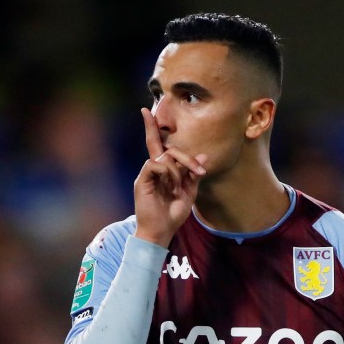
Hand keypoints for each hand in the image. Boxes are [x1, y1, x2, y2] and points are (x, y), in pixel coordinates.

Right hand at [134, 108, 206, 247]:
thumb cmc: (172, 215)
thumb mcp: (189, 193)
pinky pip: (155, 164)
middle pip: (166, 148)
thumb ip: (194, 175)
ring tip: (178, 189)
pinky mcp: (141, 180)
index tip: (146, 111)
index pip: (157, 145)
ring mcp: (146, 174)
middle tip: (199, 172)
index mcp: (162, 171)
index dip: (152, 128)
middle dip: (186, 158)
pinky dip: (167, 173)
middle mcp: (152, 169)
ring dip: (178, 171)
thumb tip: (202, 155)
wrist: (161, 232)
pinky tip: (169, 187)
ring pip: (165, 156)